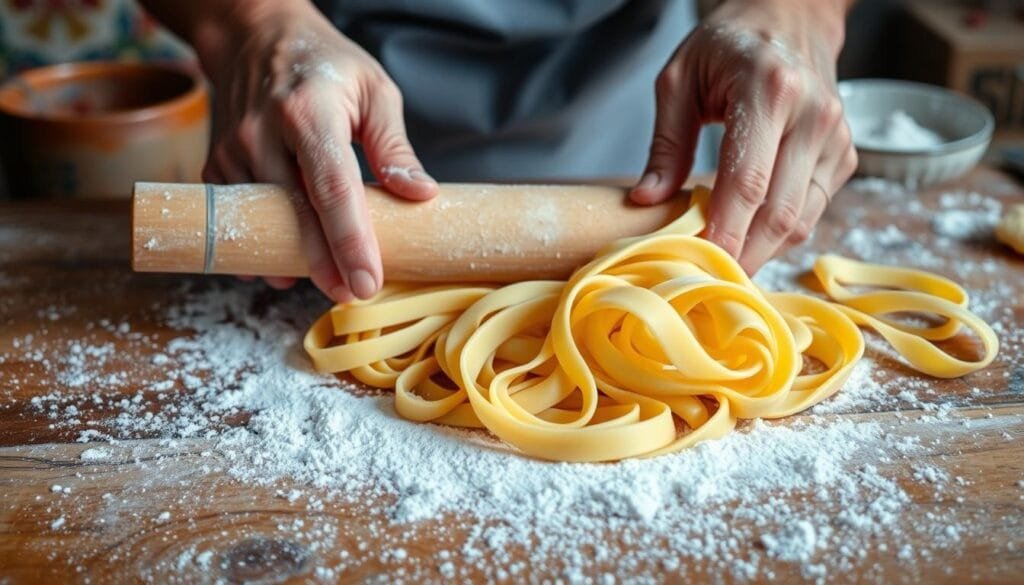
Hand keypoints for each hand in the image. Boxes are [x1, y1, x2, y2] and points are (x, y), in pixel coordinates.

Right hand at [192, 1, 437, 300]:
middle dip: (323, 265)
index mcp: (308, 111)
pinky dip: (262, 242)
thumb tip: (419, 195)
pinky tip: (286, 260)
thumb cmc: (325, 64)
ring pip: (263, 221)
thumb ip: (394, 145)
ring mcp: (234, 150)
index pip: (333, 189)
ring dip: (292, 257)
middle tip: (351, 294)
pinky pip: (238, 216)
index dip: (350, 241)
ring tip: (326, 279)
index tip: (368, 281)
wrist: (254, 35)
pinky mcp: (217, 165)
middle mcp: (263, 133)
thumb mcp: (374, 89)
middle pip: (295, 215)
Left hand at [630, 0, 856, 273]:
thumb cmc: (729, 44)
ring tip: (722, 266)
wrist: (790, 16)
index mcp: (770, 90)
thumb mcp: (680, 79)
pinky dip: (779, 235)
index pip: (747, 184)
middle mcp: (813, 116)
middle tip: (704, 281)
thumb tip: (647, 200)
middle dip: (741, 256)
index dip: (722, 234)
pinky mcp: (845, 155)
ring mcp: (835, 138)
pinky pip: (812, 212)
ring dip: (761, 253)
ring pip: (801, 222)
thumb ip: (666, 143)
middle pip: (779, 214)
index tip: (694, 265)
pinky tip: (748, 237)